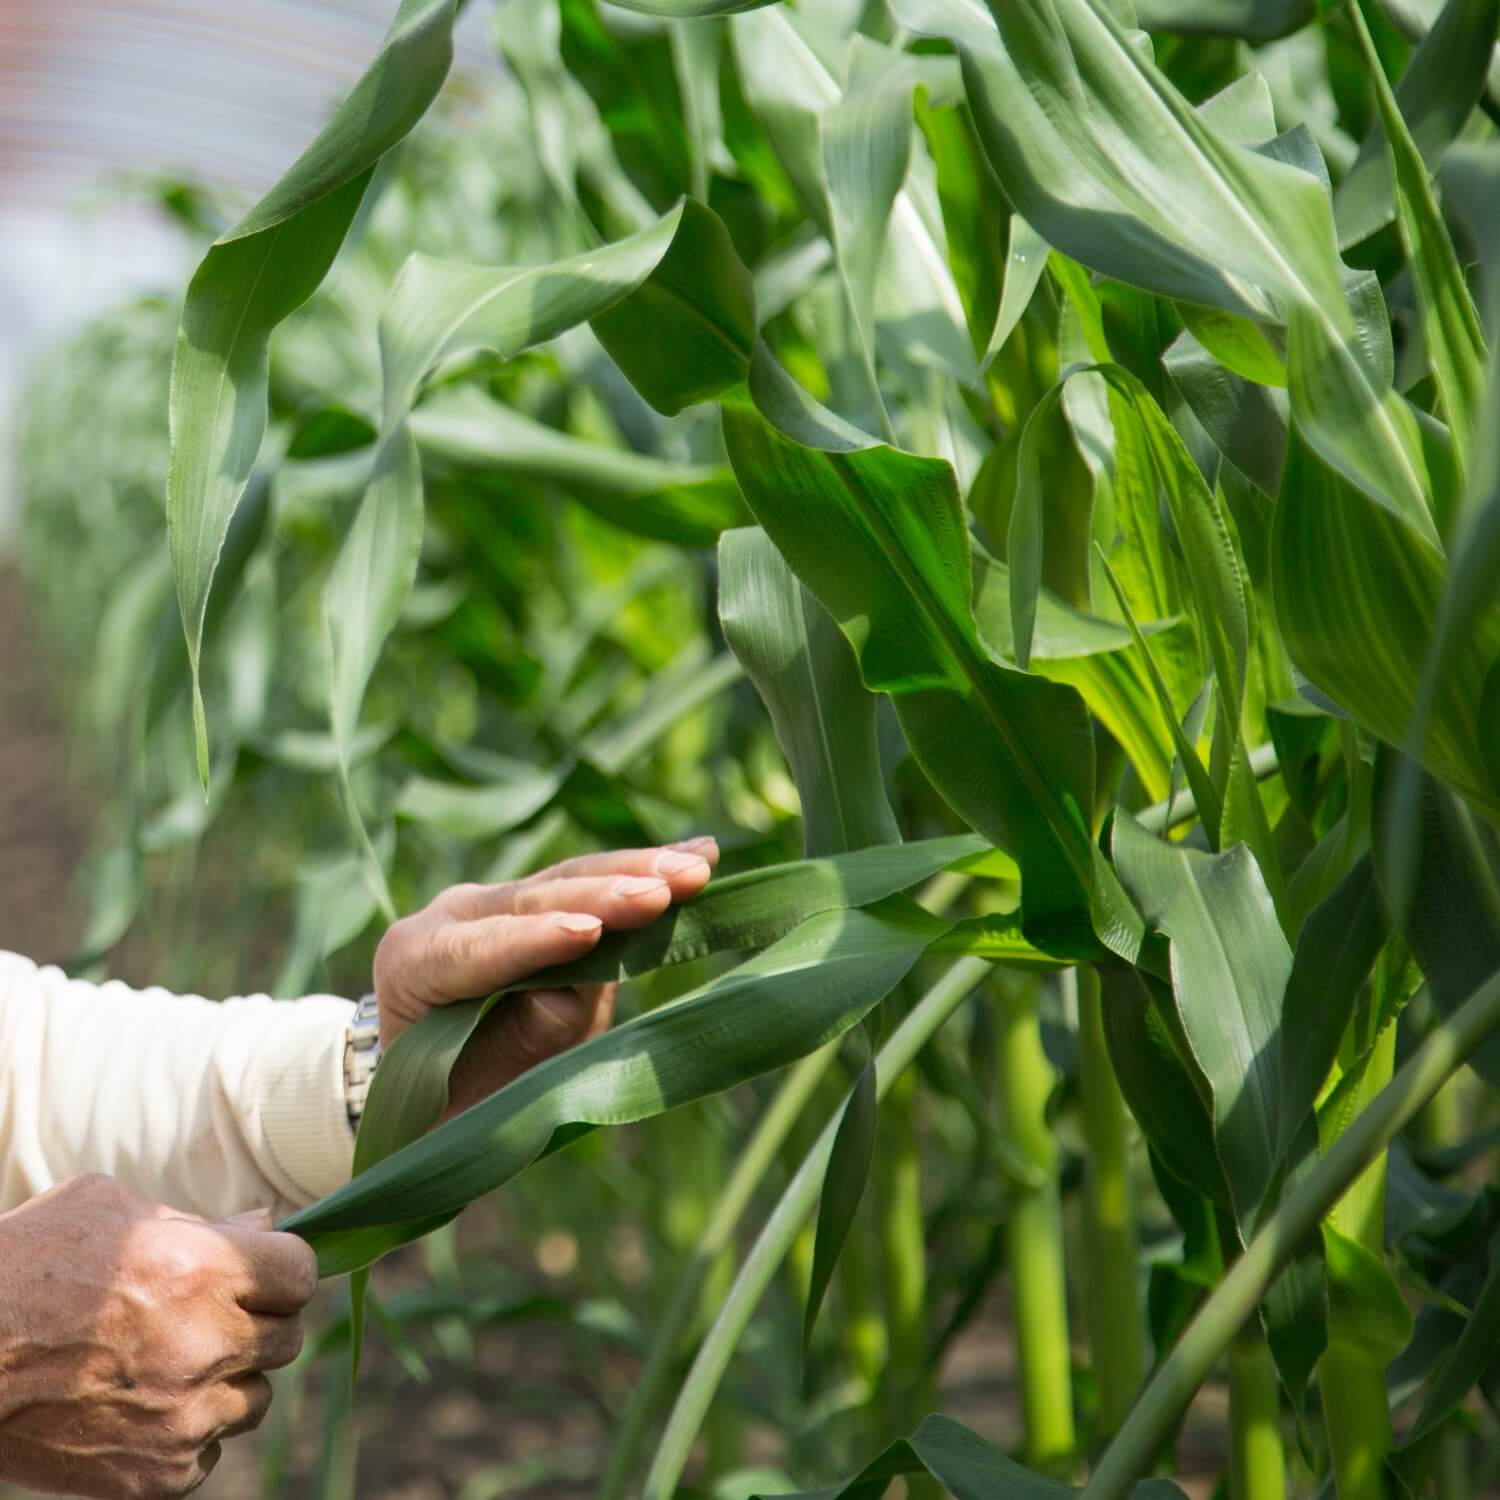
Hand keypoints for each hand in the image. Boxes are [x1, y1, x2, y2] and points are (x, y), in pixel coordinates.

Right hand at [0, 1174, 315, 1498]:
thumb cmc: (27, 1265)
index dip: (280, 1269)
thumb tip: (260, 1226)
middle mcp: (208, 1345)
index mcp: (207, 1271)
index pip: (301, 1273)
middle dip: (257, 1323)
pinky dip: (188, 1436)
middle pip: (287, 1338)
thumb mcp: (109, 1210)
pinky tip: (143, 1410)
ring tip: (170, 1366)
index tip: (259, 1272)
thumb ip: (197, 1219)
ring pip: (254, 1399)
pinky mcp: (158, 1477)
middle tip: (209, 1319)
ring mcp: (186, 1417)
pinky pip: (210, 1454)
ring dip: (227, 1382)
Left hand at [373, 838, 718, 1118]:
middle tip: (661, 890)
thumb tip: (568, 996)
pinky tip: (700, 853)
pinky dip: (645, 870)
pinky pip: (594, 881)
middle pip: (533, 899)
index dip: (535, 941)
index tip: (589, 933)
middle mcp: (453, 915)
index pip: (478, 950)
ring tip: (697, 866)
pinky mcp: (542, 902)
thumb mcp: (472, 1096)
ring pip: (570, 878)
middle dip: (602, 894)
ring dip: (637, 871)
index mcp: (414, 962)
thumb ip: (518, 1043)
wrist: (421, 1088)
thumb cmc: (442, 1106)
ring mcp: (498, 902)